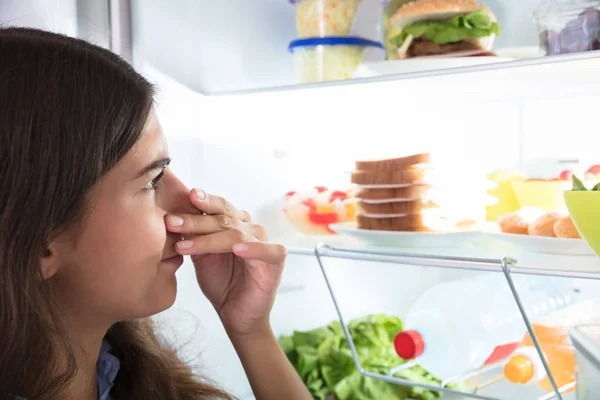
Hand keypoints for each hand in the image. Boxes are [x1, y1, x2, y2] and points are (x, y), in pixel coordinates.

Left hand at [165, 189, 286, 336]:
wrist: (236, 315)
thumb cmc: (222, 283)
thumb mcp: (202, 256)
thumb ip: (194, 236)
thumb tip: (173, 215)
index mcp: (236, 223)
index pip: (219, 207)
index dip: (201, 202)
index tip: (182, 199)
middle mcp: (251, 229)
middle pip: (224, 219)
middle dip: (195, 221)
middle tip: (172, 223)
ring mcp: (265, 242)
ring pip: (237, 234)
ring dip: (209, 238)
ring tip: (185, 246)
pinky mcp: (276, 260)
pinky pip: (266, 250)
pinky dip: (252, 248)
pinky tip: (236, 249)